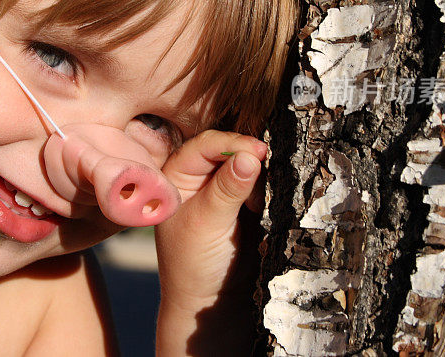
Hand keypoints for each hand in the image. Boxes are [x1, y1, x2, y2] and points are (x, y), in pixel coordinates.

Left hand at [154, 130, 266, 354]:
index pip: (204, 145)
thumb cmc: (194, 263)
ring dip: (259, 173)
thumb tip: (250, 156)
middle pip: (227, 149)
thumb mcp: (208, 223)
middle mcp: (198, 176)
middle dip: (247, 155)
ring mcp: (221, 188)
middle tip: (268, 165)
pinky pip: (259, 184)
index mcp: (176, 175)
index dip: (231, 144)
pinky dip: (266, 187)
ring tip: (260, 198)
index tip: (257, 150)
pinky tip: (267, 202)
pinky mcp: (243, 202)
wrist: (211, 301)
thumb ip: (228, 189)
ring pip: (246, 165)